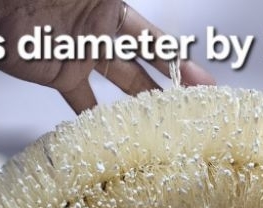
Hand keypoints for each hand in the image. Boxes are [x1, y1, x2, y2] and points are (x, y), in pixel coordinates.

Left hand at [0, 0, 215, 112]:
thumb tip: (124, 10)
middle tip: (198, 106)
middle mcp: (101, 30)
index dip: (178, 58)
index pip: (153, 37)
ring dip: (143, 104)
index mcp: (111, 5)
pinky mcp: (60, 73)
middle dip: (173, 84)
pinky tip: (117, 138)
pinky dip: (97, 119)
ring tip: (165, 128)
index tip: (202, 80)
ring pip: (121, 83)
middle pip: (145, 62)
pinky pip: (84, 101)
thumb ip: (111, 1)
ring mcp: (82, 53)